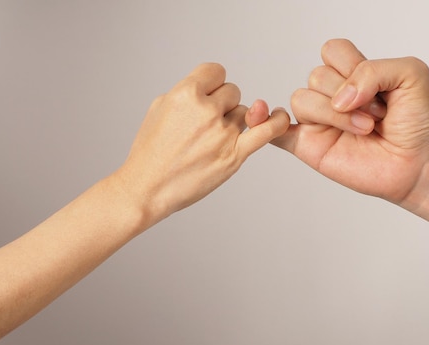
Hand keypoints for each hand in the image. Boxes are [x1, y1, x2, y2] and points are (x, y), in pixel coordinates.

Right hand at [113, 63, 288, 222]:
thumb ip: (188, 91)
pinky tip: (280, 118)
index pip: (216, 72)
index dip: (213, 84)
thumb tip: (213, 88)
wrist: (148, 188)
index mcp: (185, 95)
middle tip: (203, 124)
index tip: (208, 95)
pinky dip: (276, 123)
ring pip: (244, 113)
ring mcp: (222, 134)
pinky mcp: (234, 156)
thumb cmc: (151, 151)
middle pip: (233, 92)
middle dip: (222, 104)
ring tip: (210, 140)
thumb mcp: (160, 107)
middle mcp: (205, 112)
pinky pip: (266, 131)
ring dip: (234, 122)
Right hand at [273, 39, 428, 205]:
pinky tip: (268, 117)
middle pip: (316, 76)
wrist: (419, 164)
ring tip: (364, 129)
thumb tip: (340, 96)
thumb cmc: (417, 122)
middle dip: (351, 95)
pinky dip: (264, 122)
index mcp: (351, 74)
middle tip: (378, 115)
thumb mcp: (411, 74)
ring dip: (336, 115)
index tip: (381, 91)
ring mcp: (318, 121)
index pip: (332, 51)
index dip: (354, 67)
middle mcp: (332, 95)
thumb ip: (375, 69)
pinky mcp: (308, 146)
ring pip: (301, 99)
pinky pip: (274, 131)